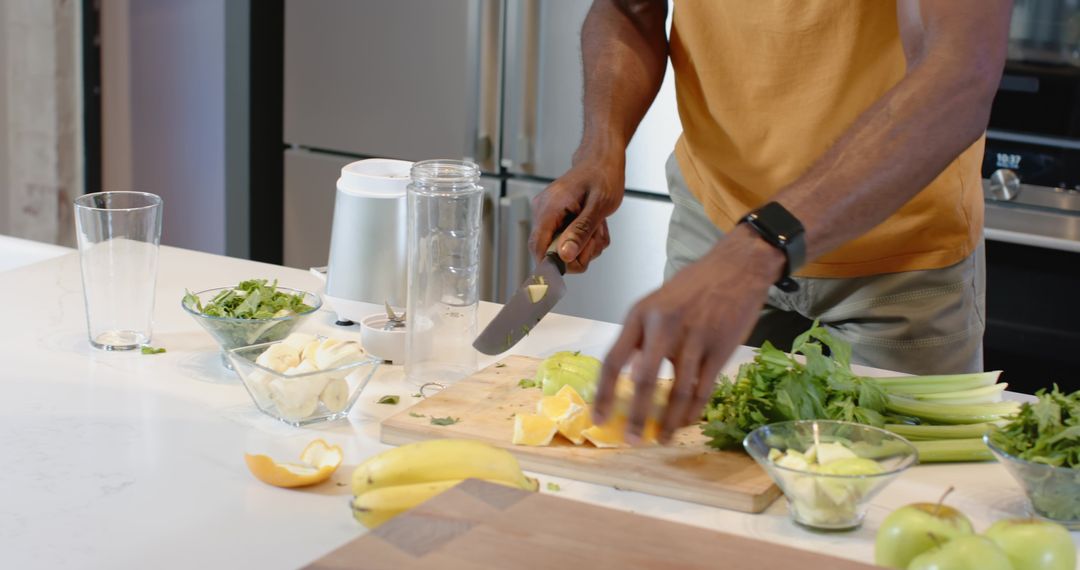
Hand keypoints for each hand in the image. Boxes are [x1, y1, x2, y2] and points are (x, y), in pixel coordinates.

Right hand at [528, 157, 623, 272]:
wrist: (601, 161)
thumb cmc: (602, 175)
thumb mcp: (599, 206)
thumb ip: (581, 231)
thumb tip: (565, 255)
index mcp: (549, 207)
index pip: (538, 247)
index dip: (553, 263)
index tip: (575, 263)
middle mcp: (542, 212)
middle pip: (551, 252)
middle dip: (577, 252)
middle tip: (595, 238)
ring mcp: (547, 216)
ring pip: (562, 249)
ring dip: (584, 246)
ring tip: (597, 227)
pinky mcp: (555, 219)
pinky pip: (566, 241)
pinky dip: (584, 240)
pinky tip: (593, 226)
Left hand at [593, 225, 785, 442]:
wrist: (736, 267)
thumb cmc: (693, 286)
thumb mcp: (656, 302)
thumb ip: (642, 336)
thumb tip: (630, 376)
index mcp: (641, 314)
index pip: (614, 360)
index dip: (604, 393)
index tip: (598, 418)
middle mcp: (664, 326)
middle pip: (643, 381)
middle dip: (636, 417)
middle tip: (631, 440)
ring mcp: (694, 338)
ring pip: (678, 391)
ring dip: (668, 421)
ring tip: (661, 439)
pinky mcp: (720, 349)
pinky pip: (703, 389)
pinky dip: (693, 411)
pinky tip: (686, 421)